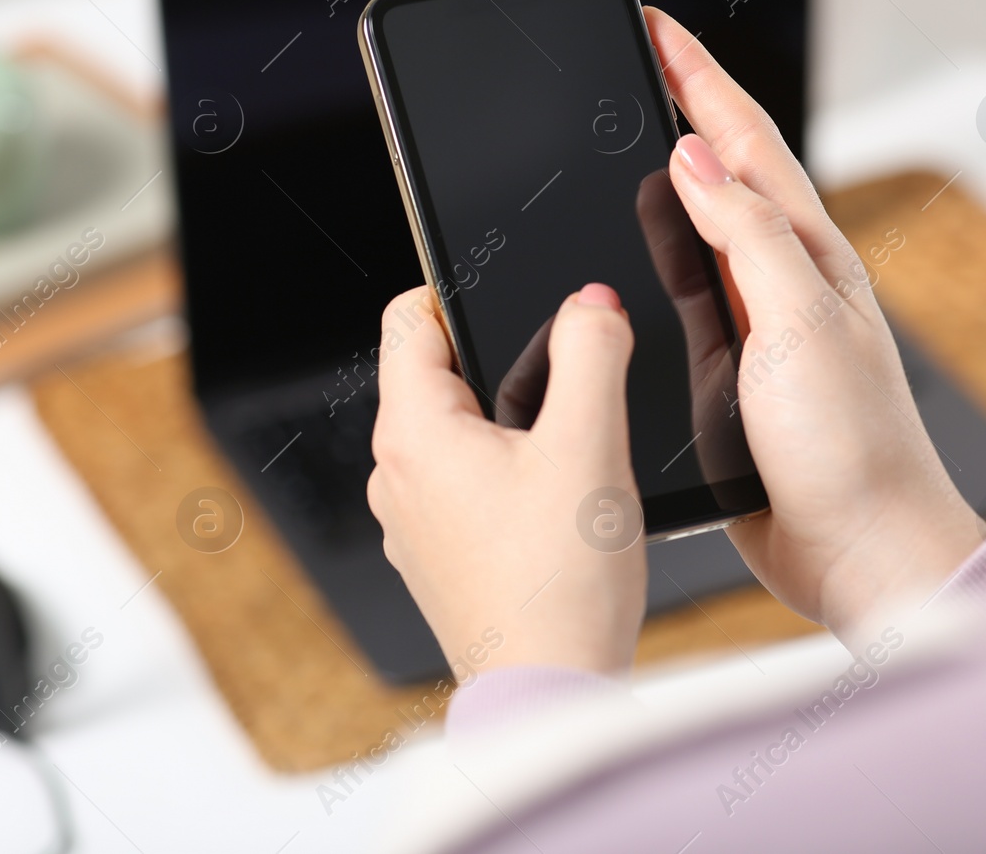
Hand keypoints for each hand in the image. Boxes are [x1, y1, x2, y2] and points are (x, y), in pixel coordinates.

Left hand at [368, 284, 646, 675]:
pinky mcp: (435, 557)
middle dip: (499, 361)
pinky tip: (554, 504)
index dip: (456, 292)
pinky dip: (502, 474)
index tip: (509, 299)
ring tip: (568, 448)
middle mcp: (394, 474)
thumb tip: (591, 303)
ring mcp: (409, 521)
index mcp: (412, 432)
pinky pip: (459, 485)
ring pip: (452, 432)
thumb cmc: (559, 584)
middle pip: (433, 375)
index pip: (407, 319)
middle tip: (564, 380)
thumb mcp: (590, 444)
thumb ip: (592, 354)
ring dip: (506, 421)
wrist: (548, 694)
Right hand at [646, 7, 985, 642]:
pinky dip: (649, 256)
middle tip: (630, 57)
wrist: (862, 552)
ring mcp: (753, 324)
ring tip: (617, 134)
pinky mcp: (723, 373)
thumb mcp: (801, 325)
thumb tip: (694, 159)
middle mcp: (780, 278)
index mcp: (807, 253)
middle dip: (678, 105)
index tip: (654, 24)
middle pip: (720, 170)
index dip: (697, 76)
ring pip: (695, 228)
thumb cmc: (851, 447)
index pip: (743, 140)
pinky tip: (622, 257)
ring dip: (659, 174)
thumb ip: (748, 239)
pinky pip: (679, 293)